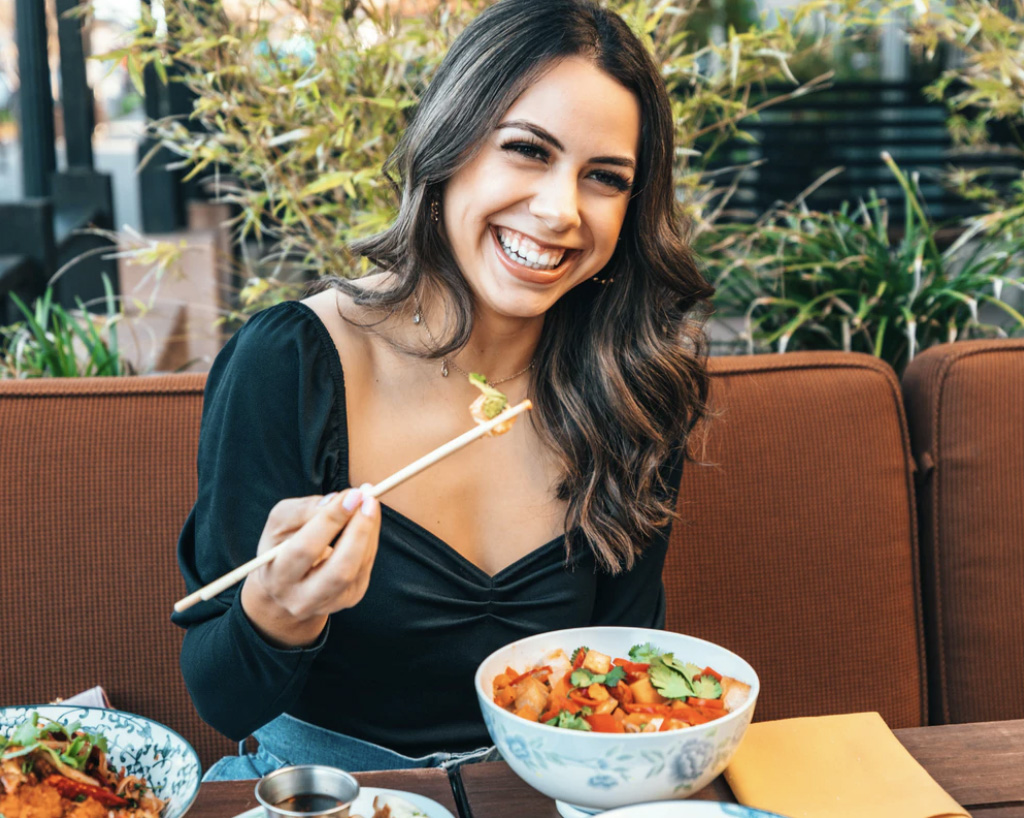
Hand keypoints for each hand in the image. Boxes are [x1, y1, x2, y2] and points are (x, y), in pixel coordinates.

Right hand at [239, 485, 380, 647]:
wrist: (286, 587)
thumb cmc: (281, 546)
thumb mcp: (279, 523)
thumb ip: (302, 510)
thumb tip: (334, 501)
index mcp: (277, 578)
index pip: (306, 549)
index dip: (331, 520)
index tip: (352, 494)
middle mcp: (302, 598)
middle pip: (340, 569)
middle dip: (359, 530)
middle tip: (369, 500)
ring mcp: (330, 603)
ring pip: (358, 567)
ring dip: (369, 531)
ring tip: (370, 504)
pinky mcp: (350, 598)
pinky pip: (366, 565)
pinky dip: (370, 539)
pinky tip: (368, 520)